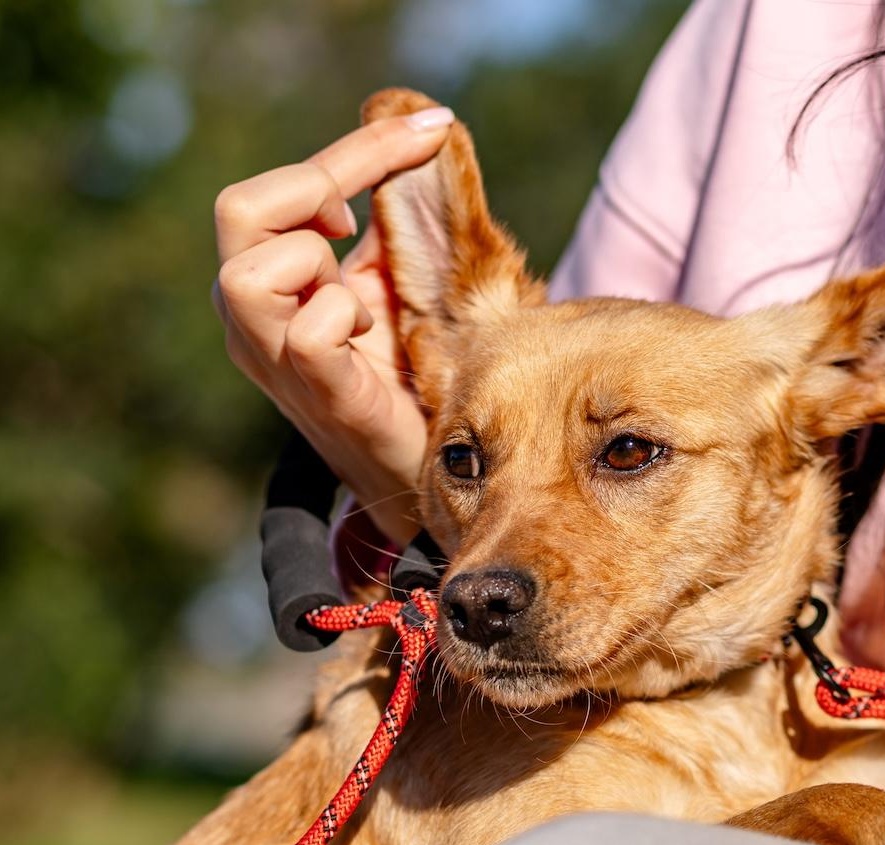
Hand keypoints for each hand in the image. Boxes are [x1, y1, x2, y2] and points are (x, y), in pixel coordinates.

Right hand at [213, 106, 454, 543]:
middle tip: (359, 230)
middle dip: (316, 195)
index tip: (431, 128)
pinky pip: (309, 335)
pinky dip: (343, 319)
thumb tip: (407, 124)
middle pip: (238, 211)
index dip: (354, 151)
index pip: (272, 191)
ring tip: (361, 307)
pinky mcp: (323, 398)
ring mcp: (276, 364)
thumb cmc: (398, 371)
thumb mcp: (383, 282)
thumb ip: (378, 218)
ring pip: (250, 274)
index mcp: (265, 284)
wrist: (414, 466)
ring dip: (322, 270)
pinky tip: (368, 339)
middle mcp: (253, 321)